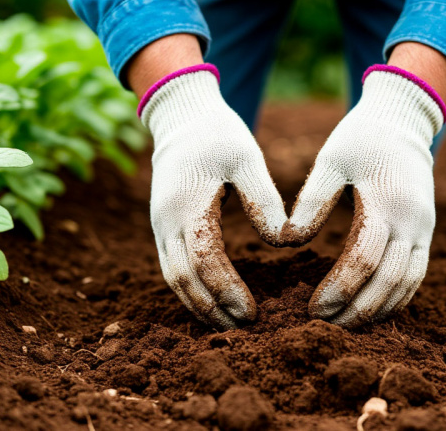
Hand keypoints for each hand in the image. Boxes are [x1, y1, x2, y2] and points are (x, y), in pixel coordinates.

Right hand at [140, 66, 286, 328]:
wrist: (181, 116)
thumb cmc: (219, 134)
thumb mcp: (247, 158)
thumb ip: (265, 199)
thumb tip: (285, 241)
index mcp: (188, 202)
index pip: (204, 259)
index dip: (226, 290)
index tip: (251, 312)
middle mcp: (166, 219)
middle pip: (182, 278)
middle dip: (212, 308)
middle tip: (244, 329)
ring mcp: (159, 224)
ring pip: (172, 278)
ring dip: (198, 305)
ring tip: (229, 325)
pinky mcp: (162, 226)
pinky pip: (170, 267)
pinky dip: (189, 290)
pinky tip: (211, 304)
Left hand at [282, 65, 445, 326]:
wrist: (402, 122)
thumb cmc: (359, 139)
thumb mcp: (330, 160)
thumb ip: (311, 200)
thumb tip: (286, 241)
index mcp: (386, 202)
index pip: (364, 258)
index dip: (339, 288)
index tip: (313, 308)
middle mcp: (413, 220)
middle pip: (389, 279)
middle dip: (358, 308)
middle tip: (325, 326)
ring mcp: (425, 228)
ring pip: (408, 283)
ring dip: (379, 310)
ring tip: (346, 326)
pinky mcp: (427, 232)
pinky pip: (417, 275)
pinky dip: (398, 299)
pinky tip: (373, 312)